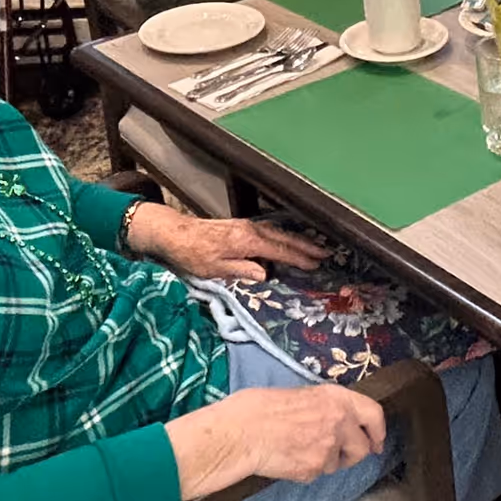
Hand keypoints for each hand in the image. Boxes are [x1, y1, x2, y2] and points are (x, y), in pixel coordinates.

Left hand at [126, 203, 327, 278]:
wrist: (174, 233)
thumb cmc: (193, 255)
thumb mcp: (216, 270)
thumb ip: (242, 271)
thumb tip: (266, 275)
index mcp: (248, 242)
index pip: (280, 251)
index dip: (300, 258)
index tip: (317, 264)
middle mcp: (251, 230)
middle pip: (284, 238)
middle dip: (305, 246)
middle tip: (326, 253)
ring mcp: (246, 225)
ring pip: (278, 232)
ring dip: (296, 240)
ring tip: (313, 247)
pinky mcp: (240, 225)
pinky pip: (269, 230)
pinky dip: (283, 235)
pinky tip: (286, 240)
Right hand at [167, 383, 385, 499]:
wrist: (241, 432)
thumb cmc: (260, 409)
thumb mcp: (301, 394)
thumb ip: (326, 406)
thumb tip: (334, 416)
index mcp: (337, 398)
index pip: (374, 414)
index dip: (378, 430)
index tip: (376, 440)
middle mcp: (339, 422)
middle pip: (362, 447)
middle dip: (353, 453)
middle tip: (339, 454)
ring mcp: (328, 448)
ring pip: (339, 464)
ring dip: (327, 461)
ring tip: (301, 450)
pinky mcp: (314, 470)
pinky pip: (318, 474)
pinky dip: (307, 470)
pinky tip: (289, 459)